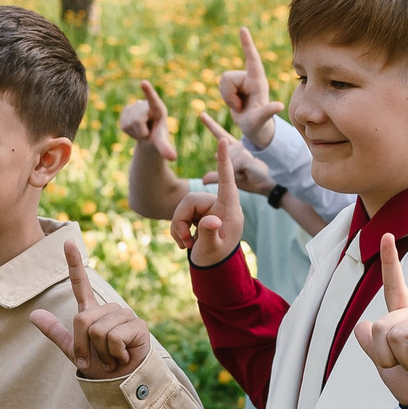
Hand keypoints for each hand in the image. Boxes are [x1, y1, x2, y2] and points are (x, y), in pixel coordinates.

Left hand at [30, 236, 151, 379]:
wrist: (121, 383)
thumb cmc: (99, 365)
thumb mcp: (73, 350)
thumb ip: (55, 332)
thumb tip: (33, 314)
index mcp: (92, 311)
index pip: (81, 283)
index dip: (74, 263)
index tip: (66, 241)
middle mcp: (109, 309)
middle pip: (82, 319)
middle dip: (84, 345)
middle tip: (97, 358)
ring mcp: (124, 315)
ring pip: (98, 330)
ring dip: (102, 352)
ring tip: (112, 357)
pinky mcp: (138, 325)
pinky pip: (114, 337)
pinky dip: (115, 353)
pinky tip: (123, 356)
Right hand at [119, 80, 177, 159]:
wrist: (149, 137)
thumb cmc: (158, 138)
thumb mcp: (162, 143)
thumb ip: (166, 148)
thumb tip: (173, 158)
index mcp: (159, 109)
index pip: (153, 100)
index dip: (148, 91)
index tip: (143, 83)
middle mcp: (146, 105)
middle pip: (137, 120)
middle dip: (141, 132)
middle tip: (147, 132)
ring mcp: (134, 107)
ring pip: (129, 123)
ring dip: (135, 132)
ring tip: (142, 130)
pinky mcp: (125, 111)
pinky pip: (122, 125)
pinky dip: (128, 132)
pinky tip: (134, 129)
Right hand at [171, 129, 246, 266]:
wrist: (212, 268)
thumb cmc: (216, 259)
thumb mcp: (213, 250)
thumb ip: (210, 234)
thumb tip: (211, 220)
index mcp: (230, 210)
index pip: (227, 181)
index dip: (223, 161)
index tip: (223, 140)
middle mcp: (219, 205)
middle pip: (191, 199)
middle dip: (181, 220)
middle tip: (184, 242)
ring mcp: (208, 208)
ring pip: (183, 205)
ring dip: (178, 227)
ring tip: (185, 244)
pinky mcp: (198, 213)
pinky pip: (180, 212)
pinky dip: (178, 229)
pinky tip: (185, 242)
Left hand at [198, 110, 276, 195]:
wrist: (270, 185)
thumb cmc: (253, 181)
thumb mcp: (233, 180)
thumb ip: (218, 177)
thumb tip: (203, 180)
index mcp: (234, 148)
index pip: (220, 134)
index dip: (210, 124)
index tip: (202, 114)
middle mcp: (239, 145)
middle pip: (221, 156)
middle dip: (230, 168)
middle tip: (245, 173)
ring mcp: (243, 149)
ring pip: (226, 163)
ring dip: (235, 173)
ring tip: (249, 174)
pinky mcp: (246, 156)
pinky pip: (232, 167)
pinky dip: (239, 174)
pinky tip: (249, 174)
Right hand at [217, 26, 285, 148]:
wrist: (255, 129)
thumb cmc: (260, 124)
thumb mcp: (262, 119)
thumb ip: (268, 111)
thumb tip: (279, 106)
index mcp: (258, 81)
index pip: (252, 59)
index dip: (247, 44)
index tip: (243, 29)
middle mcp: (249, 78)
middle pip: (226, 77)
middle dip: (228, 95)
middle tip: (240, 108)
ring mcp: (241, 81)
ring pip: (222, 81)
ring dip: (227, 98)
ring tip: (239, 107)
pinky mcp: (234, 86)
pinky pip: (220, 86)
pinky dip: (225, 98)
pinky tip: (236, 105)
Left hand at [350, 234, 407, 405]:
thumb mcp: (386, 366)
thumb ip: (373, 346)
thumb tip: (363, 325)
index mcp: (405, 321)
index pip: (394, 288)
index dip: (390, 262)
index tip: (386, 235)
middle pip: (384, 326)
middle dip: (388, 355)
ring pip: (400, 335)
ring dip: (406, 361)